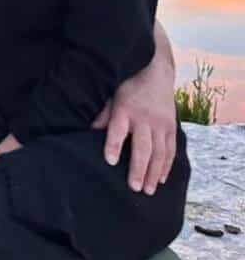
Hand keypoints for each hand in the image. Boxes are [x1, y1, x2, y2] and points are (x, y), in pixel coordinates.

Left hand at [92, 28, 176, 194]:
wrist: (155, 69)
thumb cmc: (126, 85)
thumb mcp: (110, 94)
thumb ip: (102, 114)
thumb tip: (87, 132)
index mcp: (125, 109)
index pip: (118, 129)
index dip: (114, 145)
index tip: (110, 161)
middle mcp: (144, 118)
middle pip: (142, 146)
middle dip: (139, 168)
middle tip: (134, 188)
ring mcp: (160, 123)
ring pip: (159, 152)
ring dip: (154, 173)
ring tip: (149, 190)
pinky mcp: (171, 126)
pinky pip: (170, 149)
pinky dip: (167, 166)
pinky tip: (162, 179)